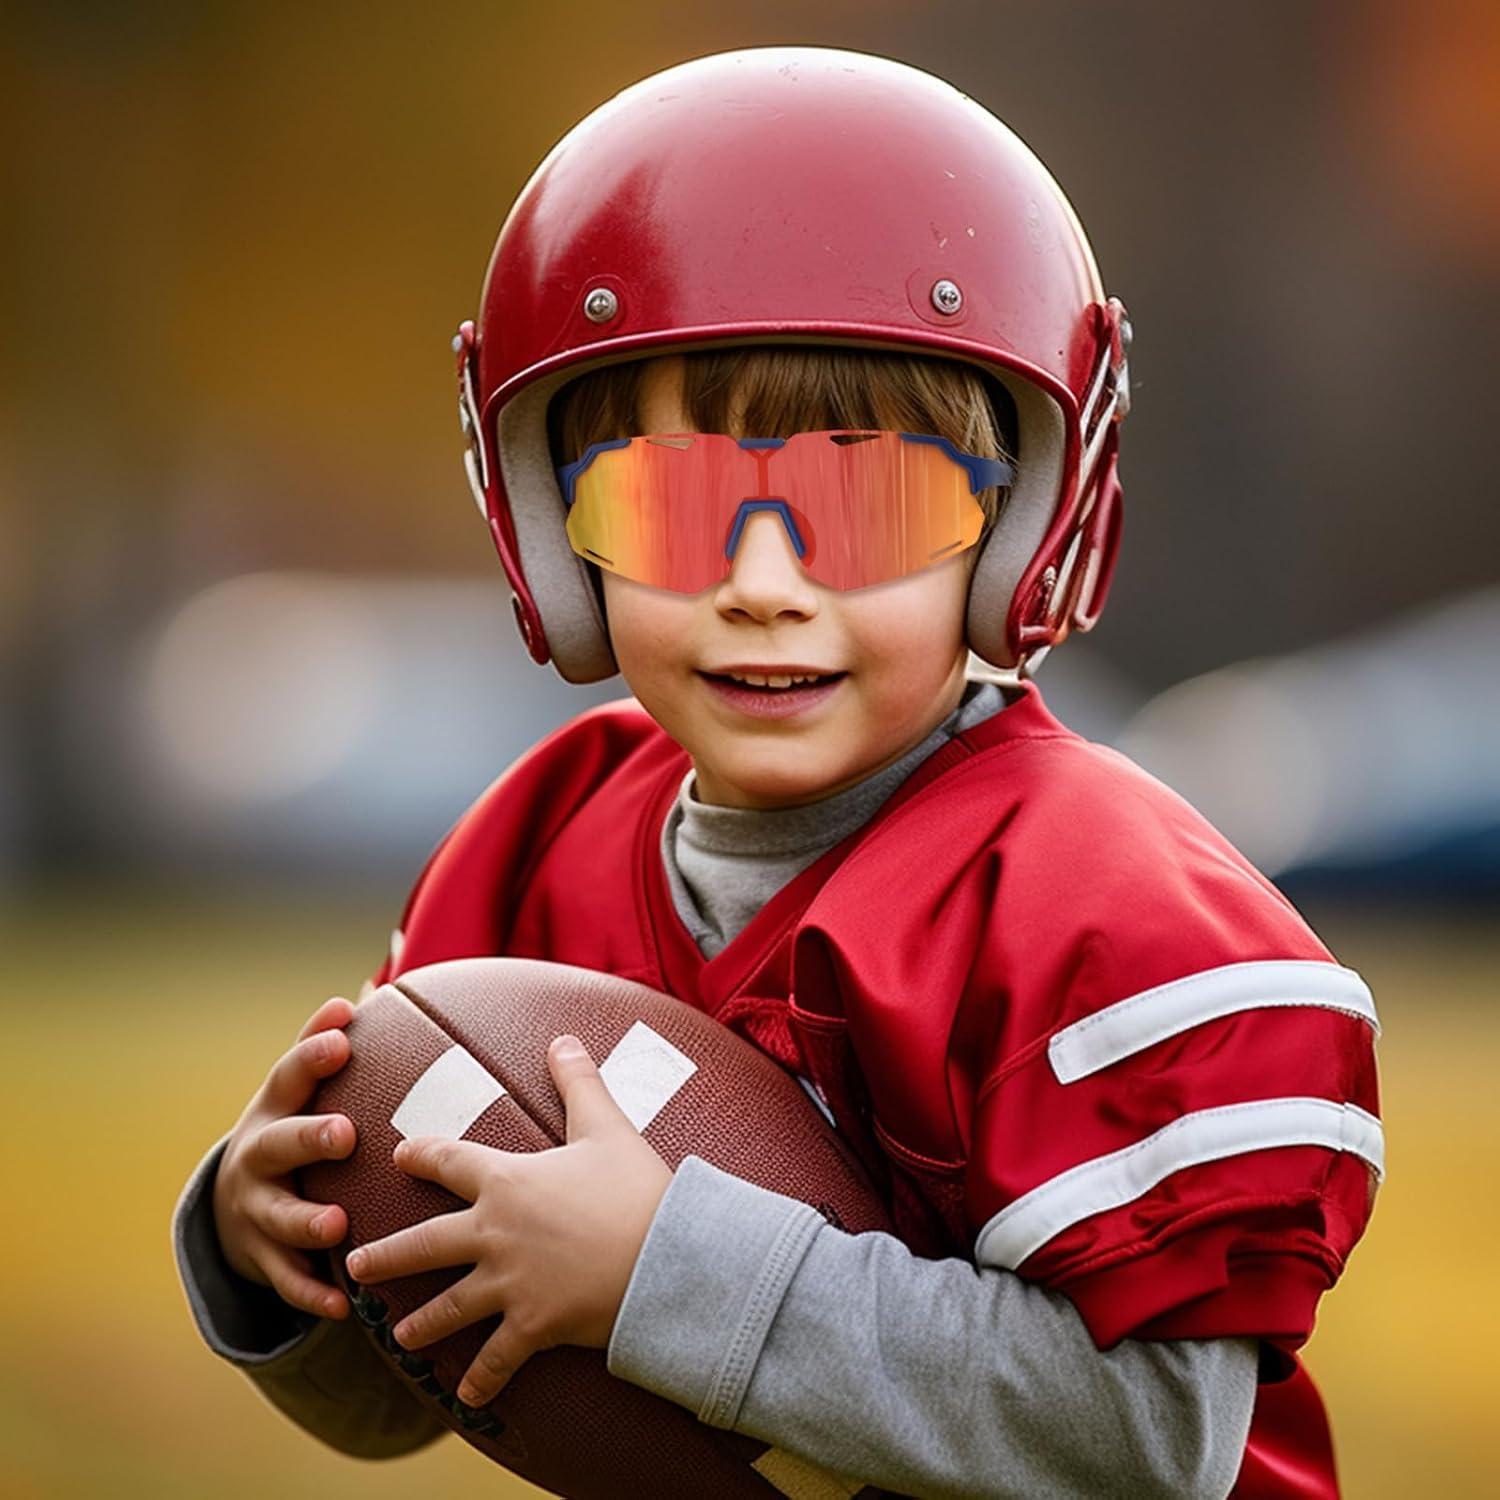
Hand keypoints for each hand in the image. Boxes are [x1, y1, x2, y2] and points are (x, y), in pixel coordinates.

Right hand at [211, 995, 359, 1317]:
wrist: (235, 1203)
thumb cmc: (292, 1128)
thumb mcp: (298, 1090)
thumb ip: (325, 1045)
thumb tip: (367, 990)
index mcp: (274, 1109)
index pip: (290, 1076)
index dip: (312, 1056)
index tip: (343, 1040)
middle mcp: (259, 1157)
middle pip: (279, 1145)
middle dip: (309, 1139)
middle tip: (345, 1134)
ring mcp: (255, 1210)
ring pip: (278, 1217)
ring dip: (306, 1222)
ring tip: (337, 1225)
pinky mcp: (262, 1258)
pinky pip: (287, 1279)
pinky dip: (312, 1292)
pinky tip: (342, 1304)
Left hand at [345, 1034, 673, 1407]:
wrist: (666, 1255)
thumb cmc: (636, 1187)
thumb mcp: (607, 1126)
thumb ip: (579, 1081)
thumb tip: (563, 1037)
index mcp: (506, 1180)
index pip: (449, 1161)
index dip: (421, 1155)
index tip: (400, 1155)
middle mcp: (494, 1233)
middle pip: (425, 1244)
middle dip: (387, 1257)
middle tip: (356, 1266)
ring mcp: (509, 1284)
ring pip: (449, 1307)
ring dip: (421, 1324)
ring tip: (398, 1337)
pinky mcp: (532, 1327)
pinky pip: (497, 1360)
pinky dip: (481, 1383)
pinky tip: (467, 1399)